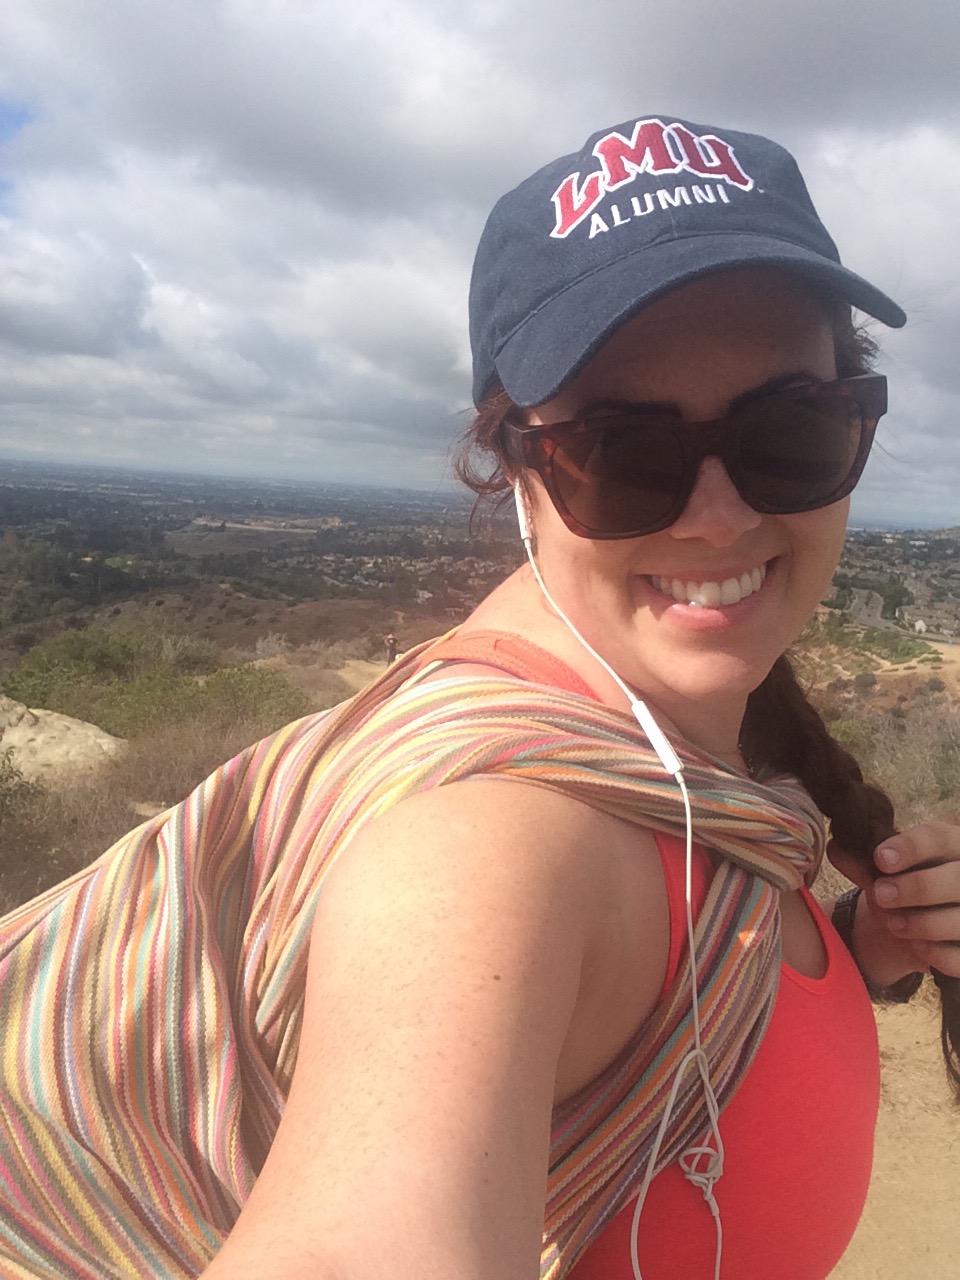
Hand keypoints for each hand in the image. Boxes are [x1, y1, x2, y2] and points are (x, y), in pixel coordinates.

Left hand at [834, 823, 959, 980]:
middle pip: (956, 879)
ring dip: (920, 923)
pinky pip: (958, 955)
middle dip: (916, 888)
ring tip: (893, 923)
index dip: (910, 847)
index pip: (938, 838)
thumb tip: (836, 848)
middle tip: (882, 894)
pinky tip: (916, 946)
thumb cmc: (905, 885)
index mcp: (952, 846)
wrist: (921, 922)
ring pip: (959, 919)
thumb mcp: (886, 871)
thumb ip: (862, 862)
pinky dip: (935, 952)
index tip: (880, 858)